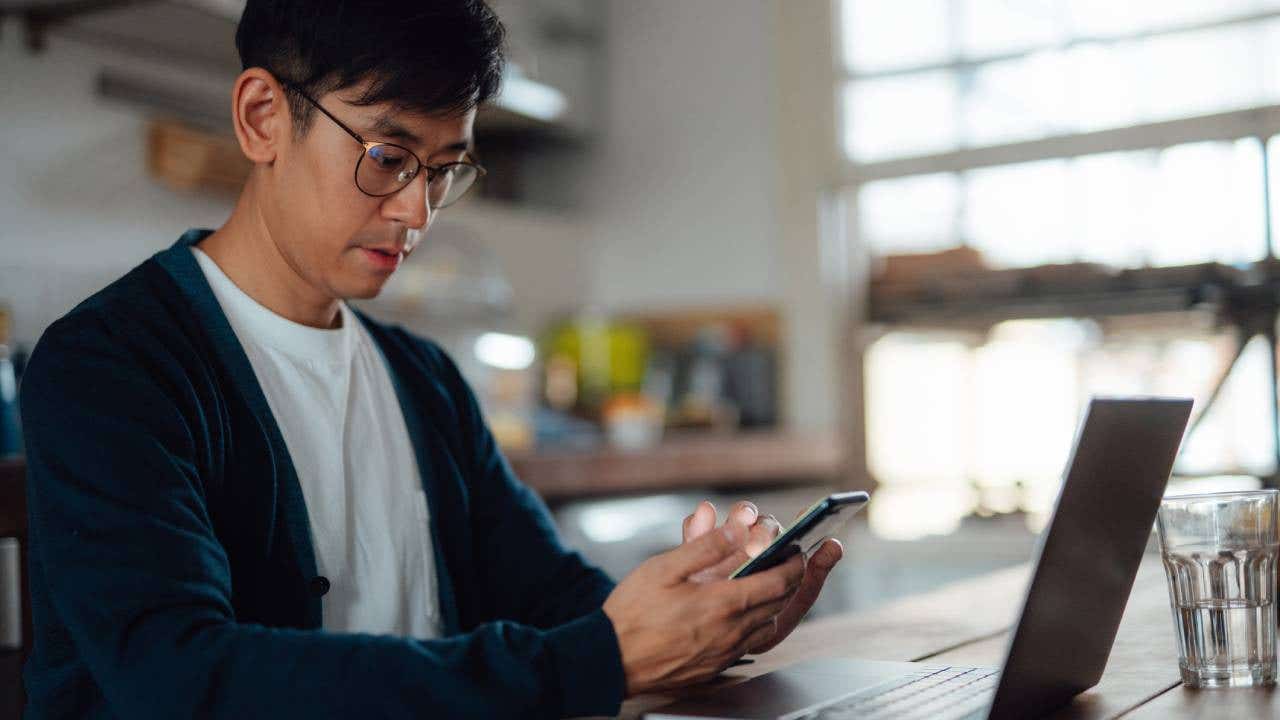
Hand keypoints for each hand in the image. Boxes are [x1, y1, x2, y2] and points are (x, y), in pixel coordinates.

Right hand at [602, 524, 805, 695]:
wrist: (611, 660)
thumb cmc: (633, 613)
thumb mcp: (663, 568)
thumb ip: (704, 547)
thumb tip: (736, 531)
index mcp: (723, 604)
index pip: (779, 581)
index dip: (793, 563)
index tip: (796, 550)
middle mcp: (732, 632)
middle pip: (779, 604)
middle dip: (788, 580)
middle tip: (785, 563)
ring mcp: (726, 653)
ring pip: (767, 626)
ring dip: (772, 604)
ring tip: (764, 586)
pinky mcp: (716, 667)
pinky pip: (749, 644)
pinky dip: (754, 624)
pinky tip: (739, 614)